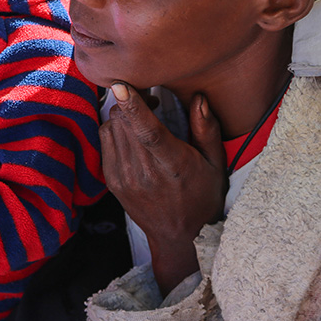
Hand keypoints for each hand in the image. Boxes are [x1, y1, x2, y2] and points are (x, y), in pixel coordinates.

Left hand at [102, 82, 226, 295]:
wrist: (177, 235)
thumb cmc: (202, 196)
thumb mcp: (215, 164)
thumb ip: (207, 129)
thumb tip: (199, 98)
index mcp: (173, 166)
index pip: (148, 133)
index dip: (134, 108)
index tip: (122, 85)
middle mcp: (144, 173)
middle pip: (124, 123)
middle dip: (133, 102)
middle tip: (152, 99)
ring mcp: (124, 178)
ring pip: (111, 127)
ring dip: (123, 113)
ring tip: (142, 116)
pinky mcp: (112, 180)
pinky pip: (105, 139)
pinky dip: (115, 127)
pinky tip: (131, 131)